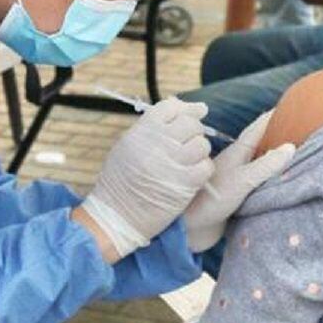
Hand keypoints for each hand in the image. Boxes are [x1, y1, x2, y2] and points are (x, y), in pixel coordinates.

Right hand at [82, 98, 214, 258]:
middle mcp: (159, 143)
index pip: (171, 107)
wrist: (116, 216)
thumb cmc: (121, 180)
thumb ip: (152, 127)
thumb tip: (184, 106)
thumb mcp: (127, 145)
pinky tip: (191, 176)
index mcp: (143, 130)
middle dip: (194, 132)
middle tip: (187, 144)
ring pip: (202, 144)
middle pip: (190, 124)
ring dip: (199, 152)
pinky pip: (206, 167)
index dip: (185, 109)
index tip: (196, 113)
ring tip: (188, 161)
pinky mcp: (185, 184)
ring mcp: (173, 162)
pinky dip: (202, 170)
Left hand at [182, 113, 295, 252]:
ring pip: (262, 162)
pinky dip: (273, 177)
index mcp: (239, 152)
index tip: (294, 106)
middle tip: (303, 129)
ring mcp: (239, 178)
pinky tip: (284, 180)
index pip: (260, 128)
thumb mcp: (242, 180)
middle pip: (264, 144)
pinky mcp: (238, 195)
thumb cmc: (212, 200)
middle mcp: (240, 162)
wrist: (191, 228)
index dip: (276, 117)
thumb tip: (291, 147)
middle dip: (281, 136)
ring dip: (277, 157)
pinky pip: (260, 180)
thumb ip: (266, 165)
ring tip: (299, 152)